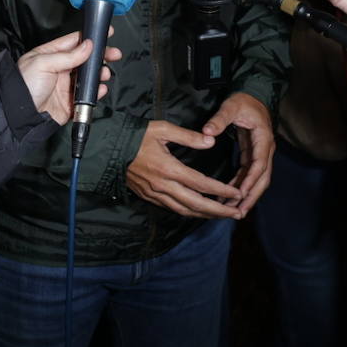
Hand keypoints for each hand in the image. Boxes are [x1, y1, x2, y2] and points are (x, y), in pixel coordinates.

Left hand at [16, 29, 119, 124]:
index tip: (106, 33)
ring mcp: (65, 85)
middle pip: (85, 59)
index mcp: (50, 55)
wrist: (20, 117)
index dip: (90, 37)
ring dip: (100, 73)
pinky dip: (97, 92)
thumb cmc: (24, 86)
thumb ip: (67, 55)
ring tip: (104, 74)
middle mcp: (59, 69)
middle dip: (100, 56)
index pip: (73, 42)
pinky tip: (100, 89)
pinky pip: (87, 95)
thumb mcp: (43, 64)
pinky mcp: (70, 102)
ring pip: (88, 76)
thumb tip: (88, 46)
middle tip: (113, 54)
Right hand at [126, 120, 243, 218]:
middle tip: (237, 214)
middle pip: (196, 204)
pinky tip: (198, 211)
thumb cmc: (136, 136)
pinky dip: (189, 212)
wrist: (108, 148)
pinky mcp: (149, 196)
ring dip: (205, 215)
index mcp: (169, 169)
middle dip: (218, 211)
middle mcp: (163, 186)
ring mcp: (155, 194)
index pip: (201, 184)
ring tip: (222, 216)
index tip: (237, 193)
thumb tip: (211, 141)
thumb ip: (189, 137)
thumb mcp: (163, 130)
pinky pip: (173, 209)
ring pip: (184, 210)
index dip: (221, 191)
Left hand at [202, 92, 273, 215]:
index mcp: (263, 139)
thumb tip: (206, 132)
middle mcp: (266, 149)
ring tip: (233, 212)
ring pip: (258, 180)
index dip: (250, 181)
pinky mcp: (253, 154)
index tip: (240, 195)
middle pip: (263, 178)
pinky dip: (241, 186)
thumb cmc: (244, 101)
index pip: (260, 164)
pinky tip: (229, 197)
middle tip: (239, 213)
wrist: (254, 96)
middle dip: (252, 197)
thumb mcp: (231, 106)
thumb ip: (219, 119)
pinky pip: (249, 174)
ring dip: (247, 196)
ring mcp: (261, 153)